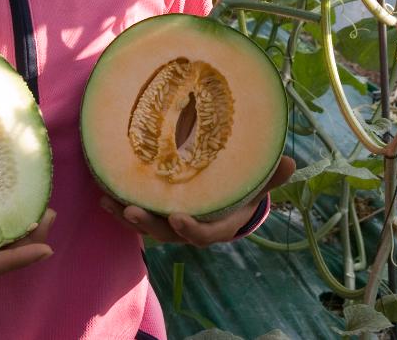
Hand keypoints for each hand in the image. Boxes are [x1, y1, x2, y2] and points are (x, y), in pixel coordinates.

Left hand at [101, 155, 295, 246]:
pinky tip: (105, 197)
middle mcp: (190, 229)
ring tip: (110, 202)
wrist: (226, 200)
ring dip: (128, 217)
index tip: (177, 217)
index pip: (203, 235)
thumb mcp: (259, 184)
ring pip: (148, 227)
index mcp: (216, 226)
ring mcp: (171, 224)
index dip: (190, 229)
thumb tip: (291, 162)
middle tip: (134, 210)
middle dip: (149, 224)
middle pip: (168, 234)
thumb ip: (272, 177)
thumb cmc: (243, 190)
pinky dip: (120, 209)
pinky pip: (137, 216)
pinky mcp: (157, 214)